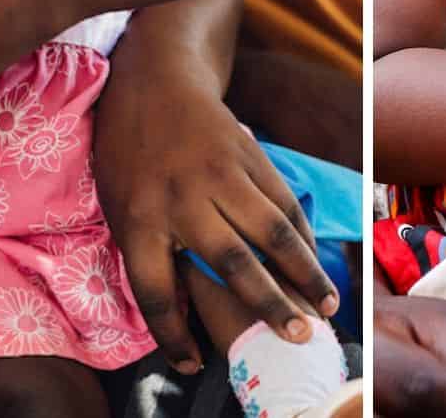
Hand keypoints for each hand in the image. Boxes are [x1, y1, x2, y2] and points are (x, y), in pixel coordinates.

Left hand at [93, 77, 337, 372]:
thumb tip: (180, 312)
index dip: (173, 336)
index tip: (193, 365)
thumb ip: (145, 252)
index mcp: (137, 218)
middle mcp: (181, 198)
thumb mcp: (117, 204)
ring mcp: (219, 173)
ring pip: (272, 232)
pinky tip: (315, 261)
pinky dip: (304, 236)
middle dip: (267, 306)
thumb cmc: (127, 154)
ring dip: (305, 273)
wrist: (154, 80)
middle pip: (231, 263)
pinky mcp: (248, 155)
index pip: (155, 291)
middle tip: (297, 338)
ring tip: (327, 306)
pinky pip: (283, 201)